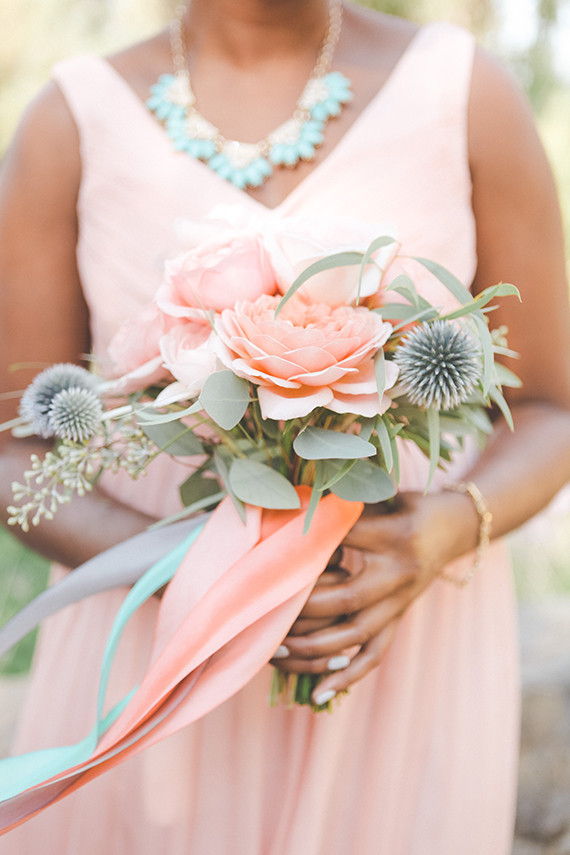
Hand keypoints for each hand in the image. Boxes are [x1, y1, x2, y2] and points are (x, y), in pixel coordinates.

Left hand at [270, 489, 477, 703]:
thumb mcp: (384, 494)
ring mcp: (400, 603)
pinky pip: (374, 654)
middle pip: (348, 599)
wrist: (456, 528)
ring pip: (356, 635)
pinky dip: (347, 677)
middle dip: (303, 610)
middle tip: (264, 613)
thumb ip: (347, 502)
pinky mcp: (399, 619)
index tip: (274, 550)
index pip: (345, 544)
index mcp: (396, 535)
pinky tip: (317, 695)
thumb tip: (296, 502)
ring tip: (276, 652)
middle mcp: (399, 574)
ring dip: (314, 649)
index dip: (311, 545)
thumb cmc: (410, 505)